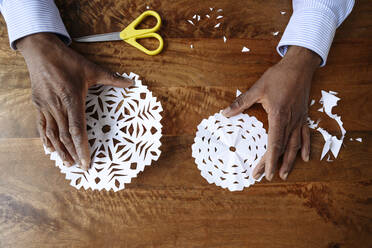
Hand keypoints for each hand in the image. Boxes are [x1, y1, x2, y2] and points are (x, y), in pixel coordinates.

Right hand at [17, 33, 132, 169]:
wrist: (41, 50)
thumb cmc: (67, 60)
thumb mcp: (91, 69)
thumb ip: (112, 78)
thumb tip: (131, 83)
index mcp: (72, 98)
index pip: (77, 128)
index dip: (81, 147)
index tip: (86, 160)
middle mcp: (58, 105)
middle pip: (65, 135)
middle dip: (73, 153)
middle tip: (79, 166)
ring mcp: (46, 106)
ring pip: (52, 133)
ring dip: (60, 150)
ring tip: (67, 162)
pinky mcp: (38, 104)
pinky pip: (41, 125)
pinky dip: (45, 139)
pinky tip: (49, 149)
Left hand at [222, 46, 320, 180]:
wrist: (299, 66)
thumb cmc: (278, 76)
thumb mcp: (257, 88)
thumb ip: (240, 103)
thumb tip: (224, 113)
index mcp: (279, 116)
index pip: (274, 144)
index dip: (269, 160)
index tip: (264, 173)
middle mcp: (291, 122)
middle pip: (283, 148)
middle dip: (274, 164)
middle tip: (265, 177)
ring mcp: (299, 120)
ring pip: (295, 145)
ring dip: (290, 161)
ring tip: (283, 174)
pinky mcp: (303, 117)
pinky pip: (305, 135)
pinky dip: (305, 148)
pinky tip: (304, 158)